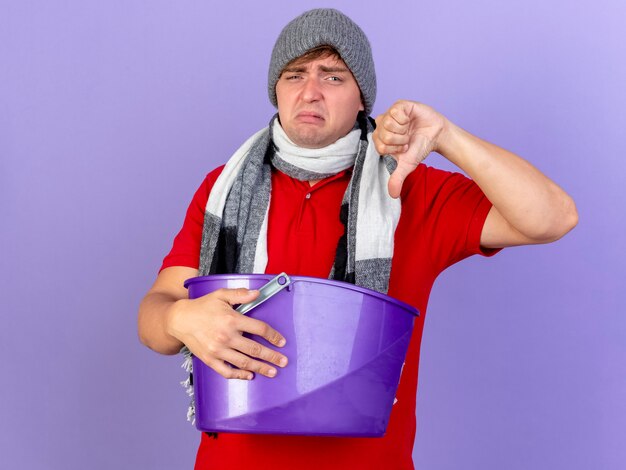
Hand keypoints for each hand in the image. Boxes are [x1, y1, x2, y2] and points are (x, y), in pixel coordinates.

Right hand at [166, 288, 287, 379]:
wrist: (179, 319)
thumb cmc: (202, 306)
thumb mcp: (221, 295)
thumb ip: (240, 294)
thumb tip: (257, 293)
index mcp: (231, 320)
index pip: (259, 329)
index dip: (273, 336)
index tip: (281, 342)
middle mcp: (226, 336)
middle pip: (255, 349)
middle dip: (272, 356)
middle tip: (284, 361)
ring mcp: (218, 350)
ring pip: (244, 362)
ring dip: (260, 368)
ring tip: (272, 372)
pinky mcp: (210, 360)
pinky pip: (227, 371)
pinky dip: (239, 375)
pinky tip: (249, 375)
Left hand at [373, 100, 447, 197]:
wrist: (436, 135)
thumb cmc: (419, 148)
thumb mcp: (407, 165)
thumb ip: (397, 178)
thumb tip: (393, 195)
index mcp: (380, 139)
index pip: (380, 146)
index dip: (395, 149)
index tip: (403, 148)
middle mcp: (382, 126)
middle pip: (384, 135)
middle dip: (400, 141)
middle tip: (407, 139)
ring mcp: (389, 114)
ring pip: (388, 124)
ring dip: (404, 130)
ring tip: (409, 130)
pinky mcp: (399, 105)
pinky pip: (395, 112)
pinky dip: (405, 119)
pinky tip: (410, 120)